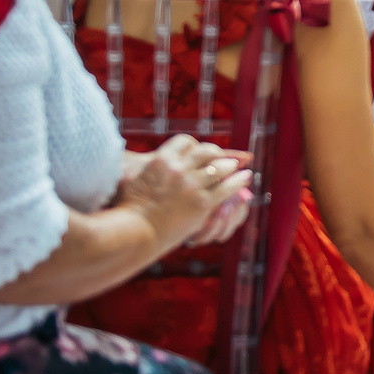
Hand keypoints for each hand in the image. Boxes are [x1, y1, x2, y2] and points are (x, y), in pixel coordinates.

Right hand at [119, 134, 252, 243]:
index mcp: (161, 159)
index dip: (194, 146)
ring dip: (230, 165)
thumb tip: (131, 165)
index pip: (185, 142)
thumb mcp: (131, 179)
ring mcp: (192, 185)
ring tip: (235, 166)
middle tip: (220, 157)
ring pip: (220, 168)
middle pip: (205, 151)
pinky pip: (227, 188)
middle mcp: (179, 168)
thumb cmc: (127, 209)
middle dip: (215, 153)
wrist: (134, 232)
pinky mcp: (202, 203)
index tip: (198, 150)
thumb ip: (144, 168)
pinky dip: (238, 181)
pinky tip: (246, 177)